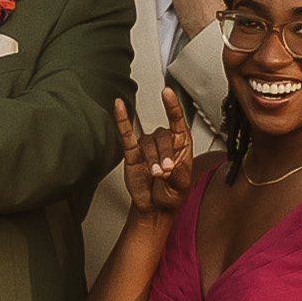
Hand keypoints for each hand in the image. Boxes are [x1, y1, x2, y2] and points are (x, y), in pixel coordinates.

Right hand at [111, 90, 203, 218]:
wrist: (156, 207)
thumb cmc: (171, 193)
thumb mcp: (182, 184)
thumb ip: (176, 172)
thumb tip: (166, 165)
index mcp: (181, 144)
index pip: (177, 120)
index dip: (172, 106)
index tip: (167, 93)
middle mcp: (164, 141)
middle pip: (161, 137)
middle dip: (163, 155)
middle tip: (165, 171)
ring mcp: (147, 146)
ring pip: (147, 144)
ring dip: (151, 160)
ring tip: (155, 174)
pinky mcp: (132, 153)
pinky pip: (126, 134)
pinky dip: (122, 120)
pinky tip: (119, 107)